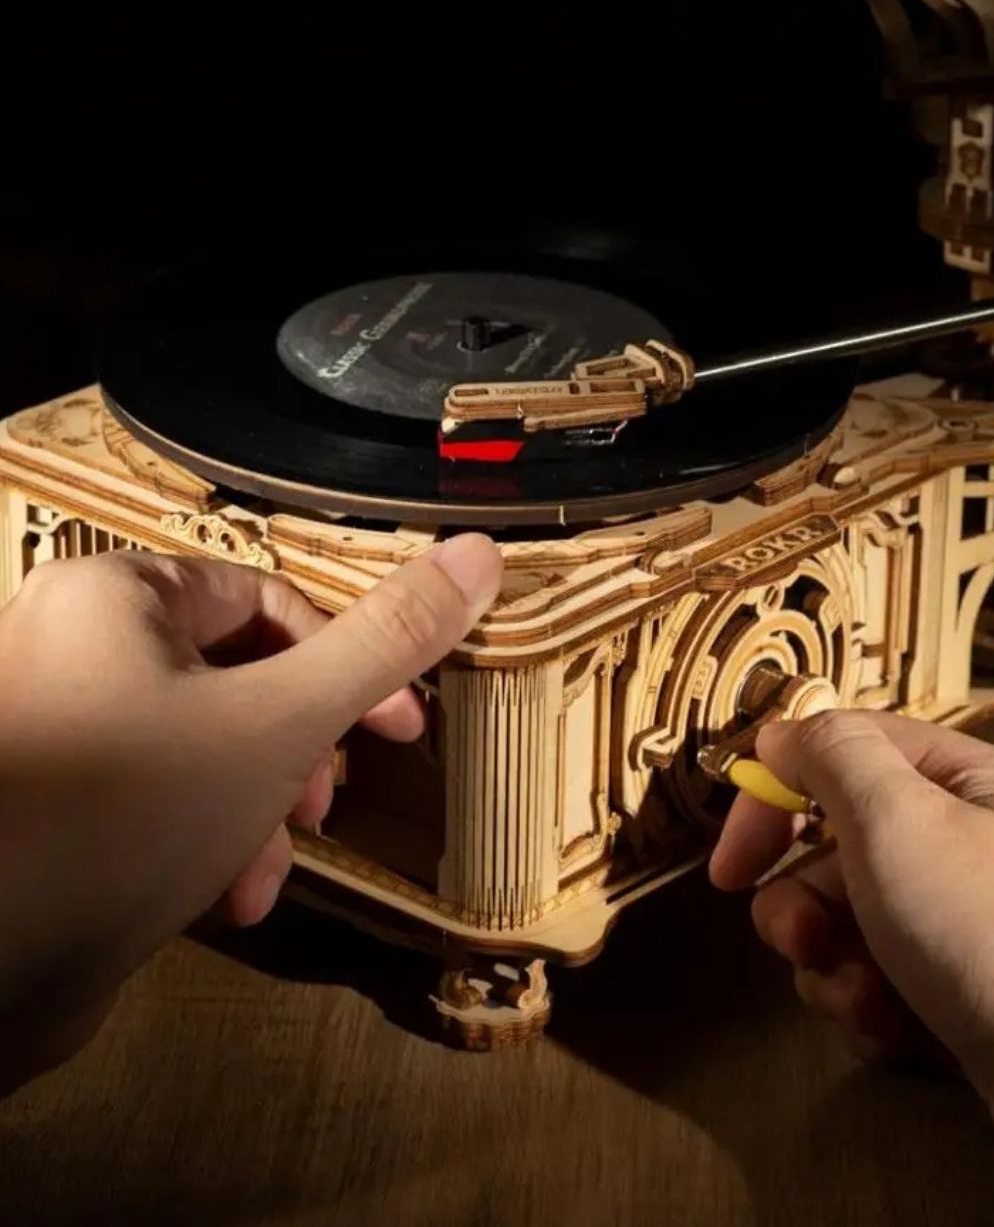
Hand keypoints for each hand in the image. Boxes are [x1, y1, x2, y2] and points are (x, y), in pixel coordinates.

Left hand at [0, 535, 501, 1093]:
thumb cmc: (120, 819)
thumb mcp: (281, 722)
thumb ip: (382, 644)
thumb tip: (476, 555)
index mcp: (116, 596)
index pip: (267, 600)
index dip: (348, 662)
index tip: (399, 727)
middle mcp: (75, 646)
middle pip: (239, 678)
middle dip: (295, 757)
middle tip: (320, 808)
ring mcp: (59, 729)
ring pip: (203, 748)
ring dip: (256, 814)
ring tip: (262, 876)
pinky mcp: (54, 806)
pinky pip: (155, 798)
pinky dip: (203, 841)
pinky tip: (221, 901)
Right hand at [709, 710, 993, 1210]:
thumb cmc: (989, 930)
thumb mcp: (898, 817)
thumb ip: (832, 756)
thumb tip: (781, 734)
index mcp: (980, 785)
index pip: (855, 753)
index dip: (781, 794)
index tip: (733, 857)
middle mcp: (983, 849)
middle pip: (846, 848)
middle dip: (803, 900)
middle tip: (795, 938)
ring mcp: (979, 931)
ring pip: (857, 925)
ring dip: (831, 962)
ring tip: (856, 997)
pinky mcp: (973, 1003)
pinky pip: (887, 985)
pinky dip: (869, 1006)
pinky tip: (886, 1030)